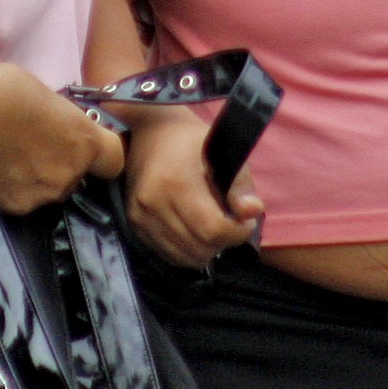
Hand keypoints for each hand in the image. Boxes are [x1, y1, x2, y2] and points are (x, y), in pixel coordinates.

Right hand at [0, 62, 125, 213]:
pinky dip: (12, 189)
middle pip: (76, 177)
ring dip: (38, 179)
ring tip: (10, 158)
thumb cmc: (8, 92)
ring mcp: (42, 195)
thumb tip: (60, 129)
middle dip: (62, 166)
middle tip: (35, 148)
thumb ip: (64, 123)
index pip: (114, 161)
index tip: (86, 148)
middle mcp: (71, 175)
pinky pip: (21, 200)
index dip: (102, 156)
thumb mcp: (51, 100)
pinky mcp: (14, 207)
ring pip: (49, 191)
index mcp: (86, 142)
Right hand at [119, 103, 264, 267]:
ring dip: (206, 249)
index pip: (212, 229)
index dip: (237, 232)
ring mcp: (140, 216)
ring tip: (214, 226)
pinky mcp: (134, 224)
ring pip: (183, 256)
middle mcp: (153, 203)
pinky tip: (196, 232)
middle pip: (199, 247)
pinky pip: (167, 254)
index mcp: (176, 182)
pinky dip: (187, 250)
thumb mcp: (223, 151)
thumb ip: (240, 185)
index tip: (246, 222)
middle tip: (232, 222)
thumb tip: (253, 212)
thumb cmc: (191, 140)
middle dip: (224, 241)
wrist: (150, 131)